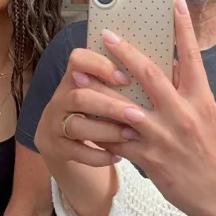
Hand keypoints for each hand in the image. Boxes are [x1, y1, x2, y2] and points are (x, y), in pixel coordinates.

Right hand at [35, 46, 140, 168]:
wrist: (59, 137)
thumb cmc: (92, 106)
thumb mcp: (98, 89)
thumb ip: (118, 79)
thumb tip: (160, 68)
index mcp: (73, 76)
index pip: (78, 59)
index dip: (100, 66)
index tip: (125, 78)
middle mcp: (61, 97)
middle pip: (80, 97)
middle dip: (111, 106)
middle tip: (138, 115)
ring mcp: (54, 123)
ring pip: (76, 126)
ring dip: (106, 131)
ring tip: (131, 135)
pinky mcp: (57, 146)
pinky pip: (76, 152)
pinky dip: (98, 156)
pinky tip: (117, 155)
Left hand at [97, 0, 215, 215]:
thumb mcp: (214, 118)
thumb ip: (195, 93)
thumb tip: (180, 68)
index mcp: (202, 100)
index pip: (192, 56)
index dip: (183, 27)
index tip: (174, 2)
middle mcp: (183, 115)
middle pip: (150, 75)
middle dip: (125, 52)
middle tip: (106, 34)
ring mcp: (165, 138)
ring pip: (124, 108)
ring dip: (99, 92)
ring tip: (79, 77)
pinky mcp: (150, 159)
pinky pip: (118, 141)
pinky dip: (101, 131)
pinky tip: (85, 121)